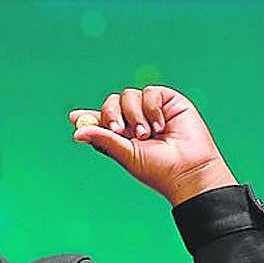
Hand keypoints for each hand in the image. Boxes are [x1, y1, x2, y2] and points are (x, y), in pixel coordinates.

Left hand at [69, 86, 236, 205]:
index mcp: (123, 136)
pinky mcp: (168, 101)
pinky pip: (150, 92)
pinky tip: (160, 126)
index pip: (101, 120)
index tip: (74, 118)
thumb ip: (103, 139)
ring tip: (146, 134)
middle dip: (111, 115)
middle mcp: (135, 121)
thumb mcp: (126, 154)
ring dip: (133, 114)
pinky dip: (151, 108)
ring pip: (128, 95)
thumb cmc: (159, 169)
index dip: (88, 117)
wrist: (189, 170)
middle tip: (119, 131)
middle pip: (111, 103)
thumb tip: (76, 132)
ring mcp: (151, 110)